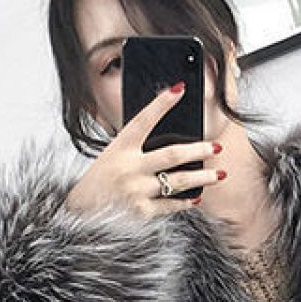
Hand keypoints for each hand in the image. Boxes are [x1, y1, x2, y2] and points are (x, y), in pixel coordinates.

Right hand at [63, 81, 227, 219]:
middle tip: (216, 146)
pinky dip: (185, 202)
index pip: (144, 120)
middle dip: (198, 150)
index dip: (162, 103)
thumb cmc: (100, 182)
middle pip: (172, 154)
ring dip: (202, 178)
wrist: (81, 212)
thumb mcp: (112, 157)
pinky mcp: (141, 212)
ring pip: (178, 181)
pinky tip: (197, 198)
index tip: (179, 89)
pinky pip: (170, 205)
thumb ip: (136, 150)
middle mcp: (129, 167)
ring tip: (219, 175)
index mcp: (120, 147)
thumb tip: (172, 146)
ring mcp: (136, 190)